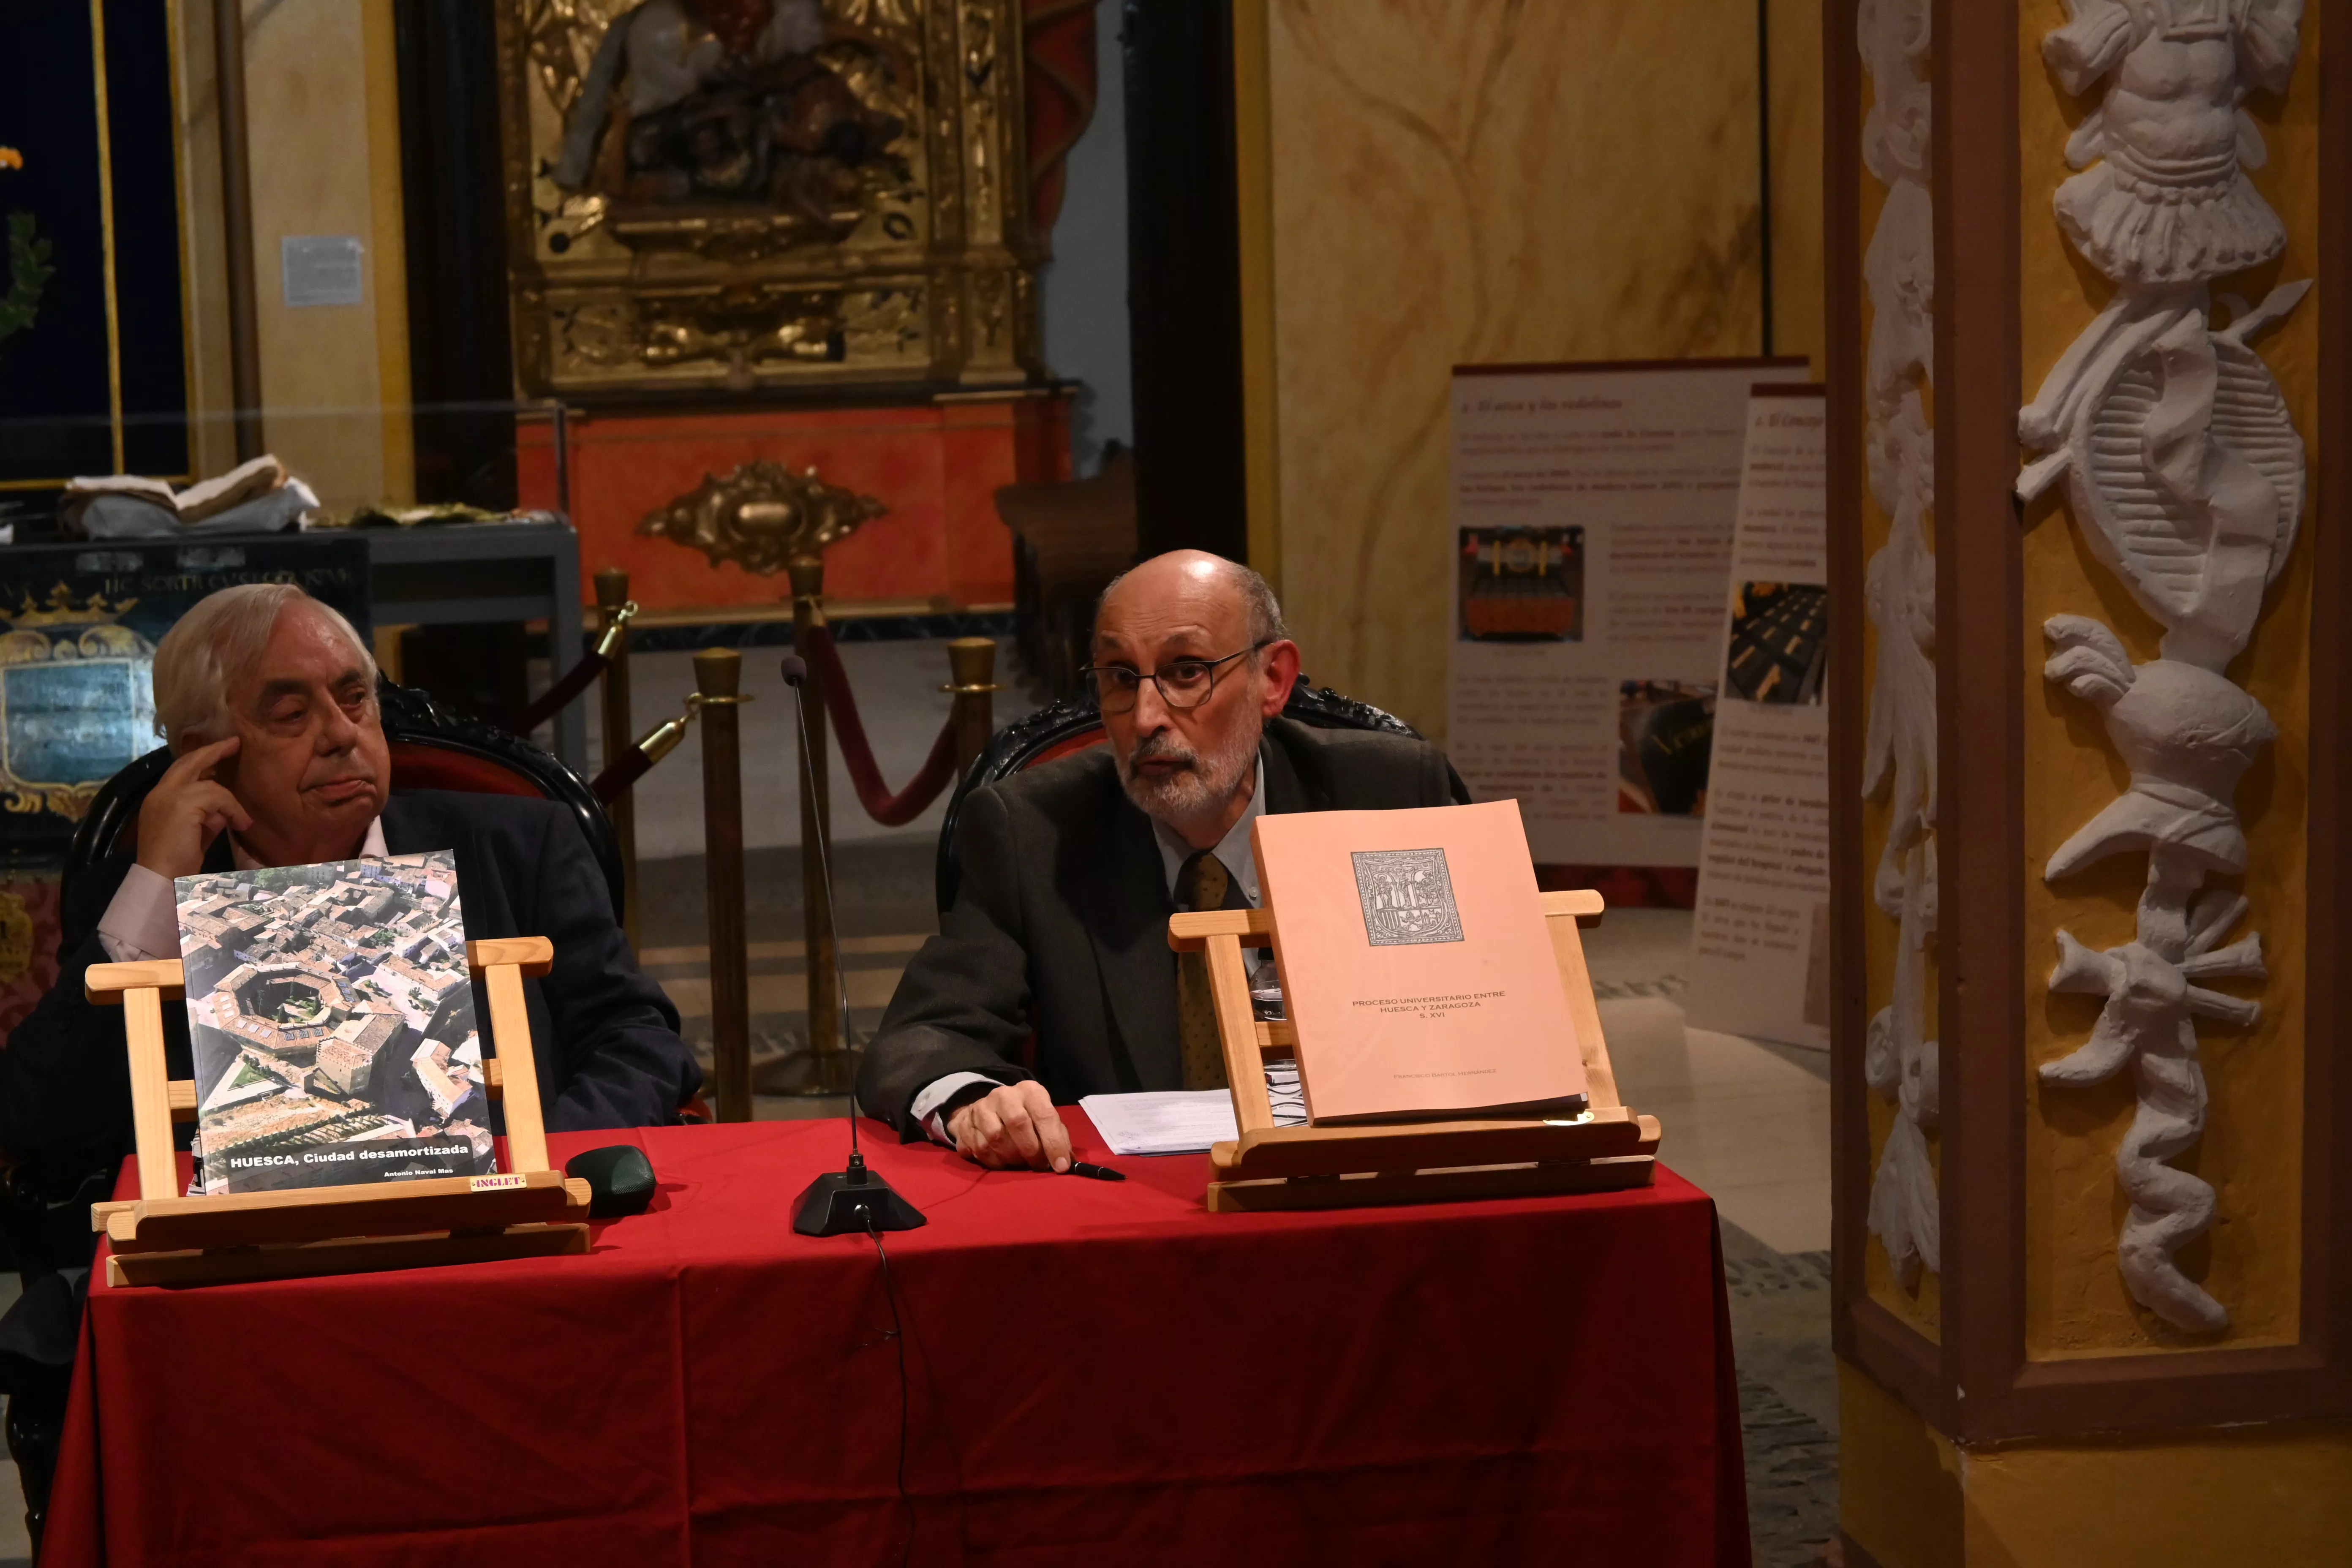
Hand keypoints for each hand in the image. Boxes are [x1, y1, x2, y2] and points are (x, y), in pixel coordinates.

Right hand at [136, 737, 252, 879]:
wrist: (162, 877)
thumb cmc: (177, 860)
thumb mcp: (195, 831)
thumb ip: (205, 815)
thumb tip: (223, 809)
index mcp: (158, 798)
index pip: (180, 770)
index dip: (200, 758)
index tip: (218, 751)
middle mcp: (160, 793)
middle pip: (188, 762)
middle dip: (213, 751)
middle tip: (234, 743)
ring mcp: (168, 796)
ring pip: (209, 785)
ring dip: (230, 801)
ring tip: (242, 820)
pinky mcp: (182, 804)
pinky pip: (217, 796)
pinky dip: (233, 809)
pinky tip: (241, 824)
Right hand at [945, 1081, 1071, 1171]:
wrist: (989, 1108)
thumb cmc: (1027, 1117)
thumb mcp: (1044, 1120)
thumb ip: (1057, 1138)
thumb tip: (1065, 1163)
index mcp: (1030, 1091)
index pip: (1044, 1115)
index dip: (1053, 1143)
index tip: (1060, 1166)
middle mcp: (1004, 1094)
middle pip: (1017, 1123)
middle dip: (1030, 1151)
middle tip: (1037, 1166)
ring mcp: (981, 1107)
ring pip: (995, 1137)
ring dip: (1010, 1158)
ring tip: (1018, 1163)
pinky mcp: (964, 1122)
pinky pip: (977, 1148)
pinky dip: (992, 1161)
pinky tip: (1000, 1161)